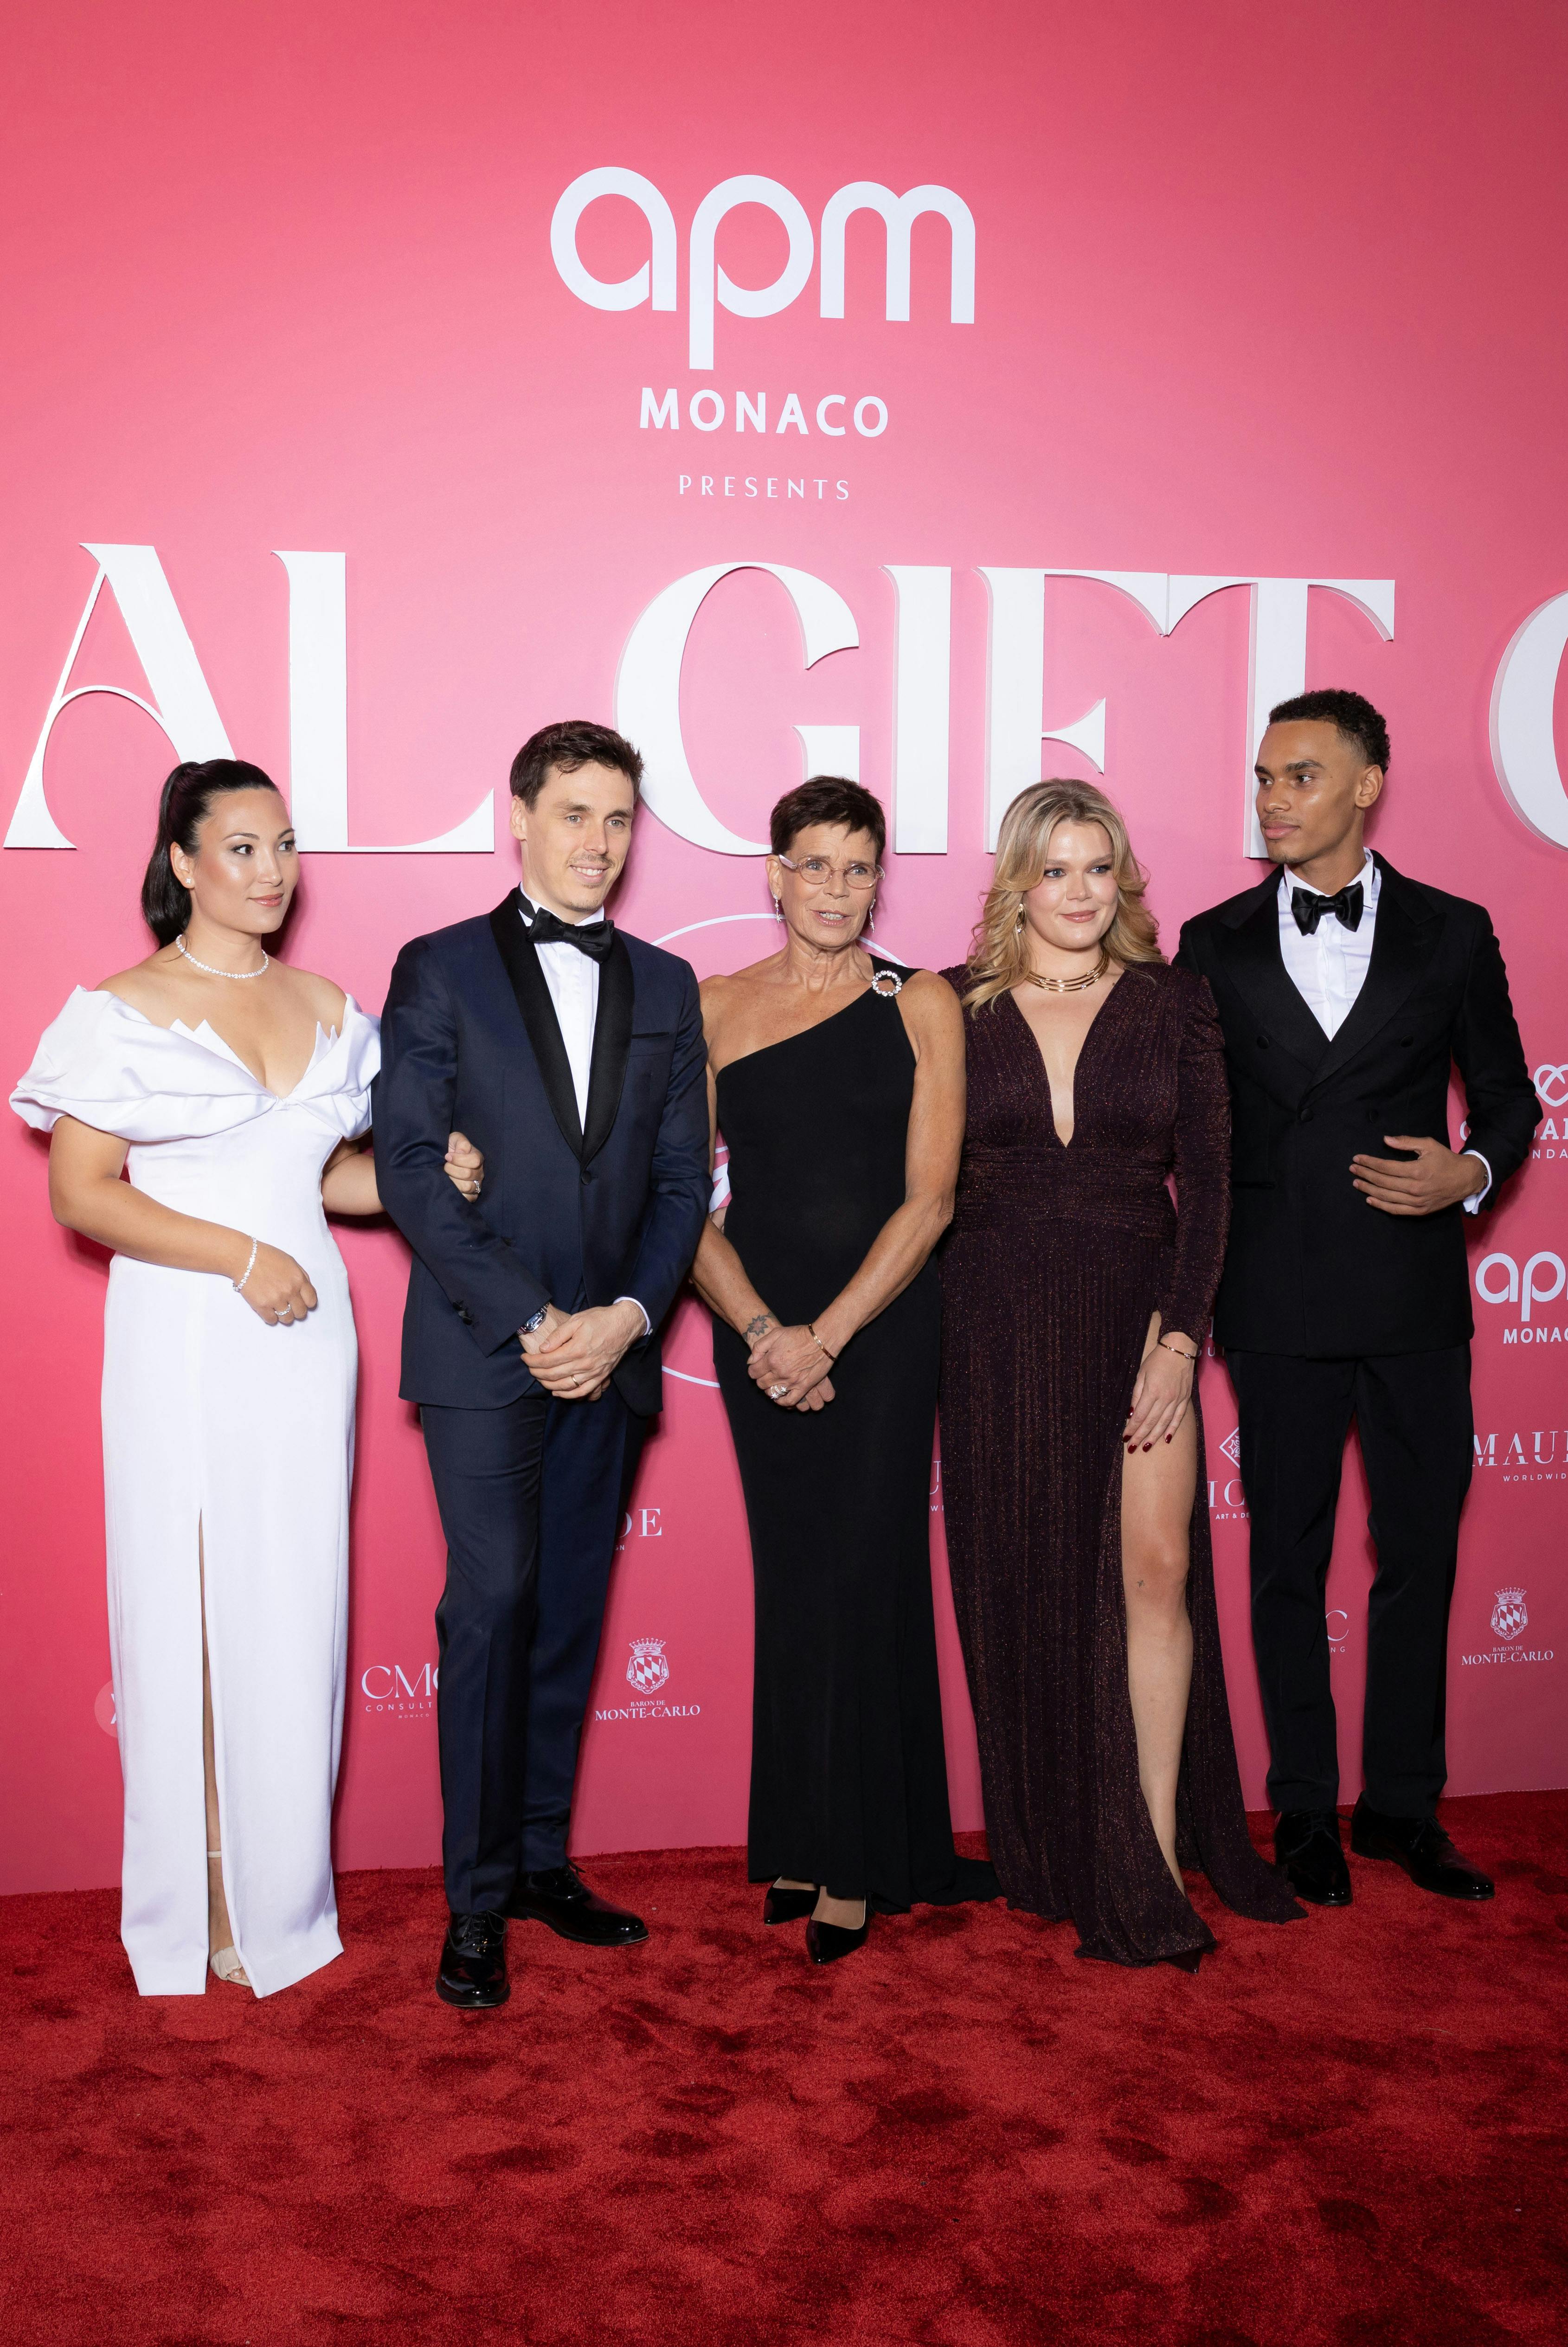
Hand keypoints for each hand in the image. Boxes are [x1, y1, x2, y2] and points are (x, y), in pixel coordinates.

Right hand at [238, 1239, 317, 1327]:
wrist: (244, 1258)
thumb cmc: (266, 1257)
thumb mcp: (291, 1262)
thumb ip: (301, 1277)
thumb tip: (306, 1291)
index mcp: (298, 1280)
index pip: (311, 1301)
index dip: (307, 1303)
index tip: (303, 1303)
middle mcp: (289, 1291)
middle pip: (301, 1312)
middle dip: (297, 1311)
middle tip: (290, 1307)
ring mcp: (276, 1300)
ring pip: (287, 1319)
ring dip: (285, 1316)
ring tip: (279, 1310)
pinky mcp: (261, 1306)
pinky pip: (272, 1320)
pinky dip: (271, 1318)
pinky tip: (269, 1311)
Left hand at [443, 1131, 483, 1200]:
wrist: (445, 1161)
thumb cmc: (451, 1149)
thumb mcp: (455, 1139)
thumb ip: (460, 1141)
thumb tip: (462, 1152)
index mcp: (477, 1158)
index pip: (474, 1160)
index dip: (458, 1159)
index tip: (447, 1156)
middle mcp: (479, 1172)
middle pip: (468, 1174)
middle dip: (451, 1169)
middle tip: (445, 1166)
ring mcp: (476, 1184)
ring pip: (467, 1187)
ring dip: (453, 1181)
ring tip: (447, 1176)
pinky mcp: (472, 1195)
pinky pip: (468, 1198)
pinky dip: (458, 1194)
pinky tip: (451, 1186)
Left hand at [525, 1301, 644, 1400]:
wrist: (625, 1324)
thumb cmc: (600, 1319)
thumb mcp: (577, 1320)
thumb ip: (558, 1335)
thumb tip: (543, 1349)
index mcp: (577, 1349)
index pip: (547, 1361)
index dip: (532, 1361)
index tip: (524, 1358)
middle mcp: (585, 1364)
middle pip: (553, 1375)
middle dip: (536, 1372)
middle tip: (529, 1367)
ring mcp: (594, 1372)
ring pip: (565, 1386)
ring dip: (548, 1384)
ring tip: (539, 1378)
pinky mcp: (601, 1376)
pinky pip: (582, 1392)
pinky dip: (568, 1395)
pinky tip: (557, 1392)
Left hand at [747, 1323, 834, 1408]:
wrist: (822, 1340)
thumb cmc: (799, 1335)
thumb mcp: (776, 1333)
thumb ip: (759, 1347)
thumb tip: (751, 1361)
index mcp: (772, 1359)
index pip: (753, 1372)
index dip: (754, 1370)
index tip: (758, 1367)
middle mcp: (780, 1372)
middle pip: (761, 1384)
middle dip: (761, 1379)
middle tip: (766, 1374)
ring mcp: (792, 1381)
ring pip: (773, 1393)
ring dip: (770, 1390)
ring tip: (773, 1384)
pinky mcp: (804, 1386)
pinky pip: (790, 1401)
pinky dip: (783, 1402)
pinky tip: (781, 1397)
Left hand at [1124, 1333, 1194, 1450]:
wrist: (1180, 1349)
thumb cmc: (1158, 1360)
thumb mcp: (1141, 1374)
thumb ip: (1136, 1394)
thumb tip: (1131, 1413)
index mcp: (1152, 1391)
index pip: (1140, 1416)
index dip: (1132, 1428)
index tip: (1125, 1437)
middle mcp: (1165, 1398)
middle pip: (1151, 1423)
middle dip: (1140, 1436)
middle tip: (1132, 1448)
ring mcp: (1176, 1400)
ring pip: (1164, 1424)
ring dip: (1154, 1437)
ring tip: (1146, 1447)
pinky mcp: (1184, 1399)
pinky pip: (1178, 1418)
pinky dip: (1172, 1429)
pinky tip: (1166, 1439)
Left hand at [1350, 1135, 1486, 1216]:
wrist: (1465, 1179)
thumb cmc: (1446, 1160)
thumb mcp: (1429, 1145)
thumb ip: (1406, 1142)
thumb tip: (1385, 1140)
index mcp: (1417, 1170)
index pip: (1385, 1167)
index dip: (1369, 1162)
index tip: (1357, 1158)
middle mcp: (1415, 1188)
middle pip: (1383, 1182)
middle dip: (1365, 1175)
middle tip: (1353, 1169)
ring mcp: (1417, 1201)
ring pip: (1386, 1197)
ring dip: (1368, 1190)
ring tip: (1356, 1183)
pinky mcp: (1420, 1210)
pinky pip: (1396, 1210)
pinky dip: (1381, 1205)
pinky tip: (1370, 1199)